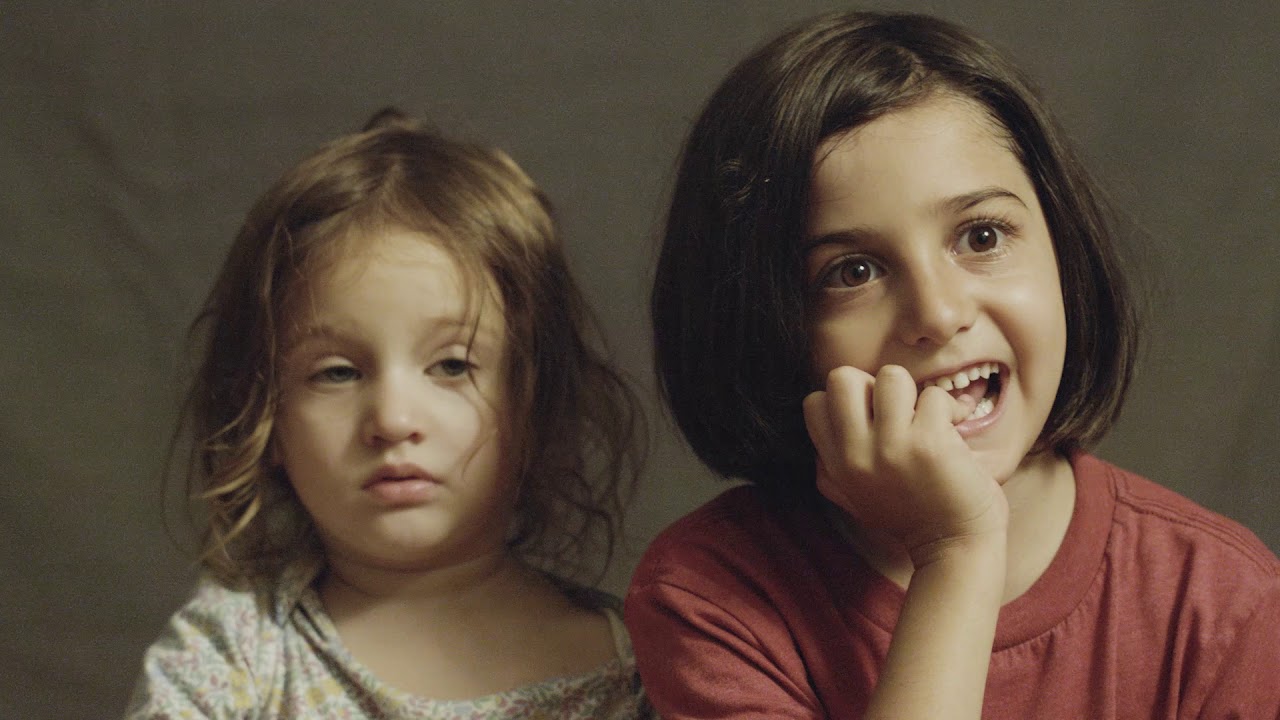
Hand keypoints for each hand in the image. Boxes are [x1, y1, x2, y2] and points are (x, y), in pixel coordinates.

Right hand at [803, 365, 1007, 565]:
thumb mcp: (853, 497)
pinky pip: (934, 396)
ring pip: (891, 377)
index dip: (846, 400)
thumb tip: (822, 429)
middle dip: (872, 383)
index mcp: (836, 465)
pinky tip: (956, 426)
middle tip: (896, 410)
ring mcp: (891, 447)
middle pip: (842, 378)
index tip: (872, 418)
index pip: (814, 402)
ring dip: (915, 393)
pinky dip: (951, 406)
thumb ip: (830, 468)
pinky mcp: (929, 443)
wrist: (954, 547)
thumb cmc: (911, 517)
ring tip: (927, 417)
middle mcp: (856, 455)